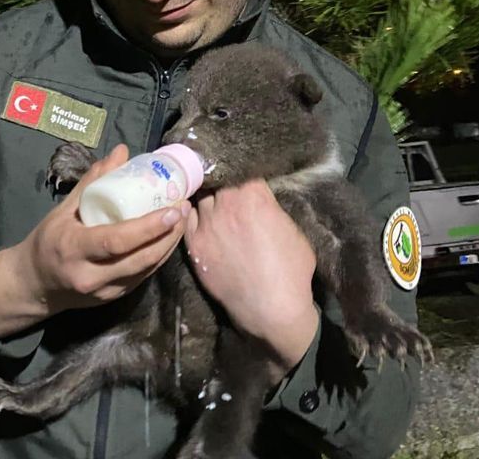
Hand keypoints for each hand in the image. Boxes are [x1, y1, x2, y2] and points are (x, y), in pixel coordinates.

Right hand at [0, 144, 186, 337]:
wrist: (36, 286)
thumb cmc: (46, 243)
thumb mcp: (62, 210)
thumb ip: (93, 183)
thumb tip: (121, 152)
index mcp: (73, 249)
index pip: (116, 241)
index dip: (148, 227)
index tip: (171, 209)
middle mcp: (91, 275)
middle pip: (140, 258)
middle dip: (167, 234)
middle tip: (183, 207)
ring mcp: (106, 291)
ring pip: (147, 269)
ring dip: (168, 245)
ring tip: (182, 219)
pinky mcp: (116, 297)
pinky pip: (144, 276)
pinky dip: (159, 256)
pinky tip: (168, 238)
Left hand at [185, 180, 319, 379]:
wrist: (270, 307)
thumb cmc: (290, 270)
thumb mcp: (292, 230)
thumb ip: (271, 209)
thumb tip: (260, 202)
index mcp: (253, 196)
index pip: (241, 171)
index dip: (242, 173)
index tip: (241, 177)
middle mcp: (226, 204)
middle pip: (217, 182)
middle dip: (221, 183)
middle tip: (223, 188)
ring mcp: (207, 223)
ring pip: (200, 199)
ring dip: (206, 199)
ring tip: (210, 203)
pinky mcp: (194, 243)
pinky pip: (186, 219)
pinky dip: (191, 216)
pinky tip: (195, 216)